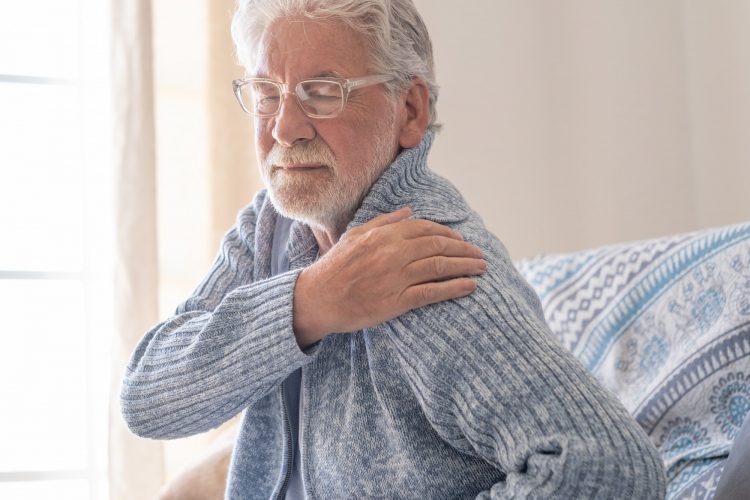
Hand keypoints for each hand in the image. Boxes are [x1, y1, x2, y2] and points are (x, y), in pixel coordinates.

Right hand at [293, 207, 485, 346]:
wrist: (316, 299)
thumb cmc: (334, 267)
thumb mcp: (355, 235)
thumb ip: (383, 222)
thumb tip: (409, 211)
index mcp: (383, 235)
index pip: (426, 228)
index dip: (449, 234)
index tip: (461, 241)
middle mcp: (392, 252)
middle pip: (439, 246)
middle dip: (464, 249)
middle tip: (480, 255)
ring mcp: (396, 277)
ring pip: (440, 267)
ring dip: (465, 266)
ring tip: (481, 268)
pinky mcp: (396, 301)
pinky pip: (432, 292)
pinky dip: (454, 288)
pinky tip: (470, 287)